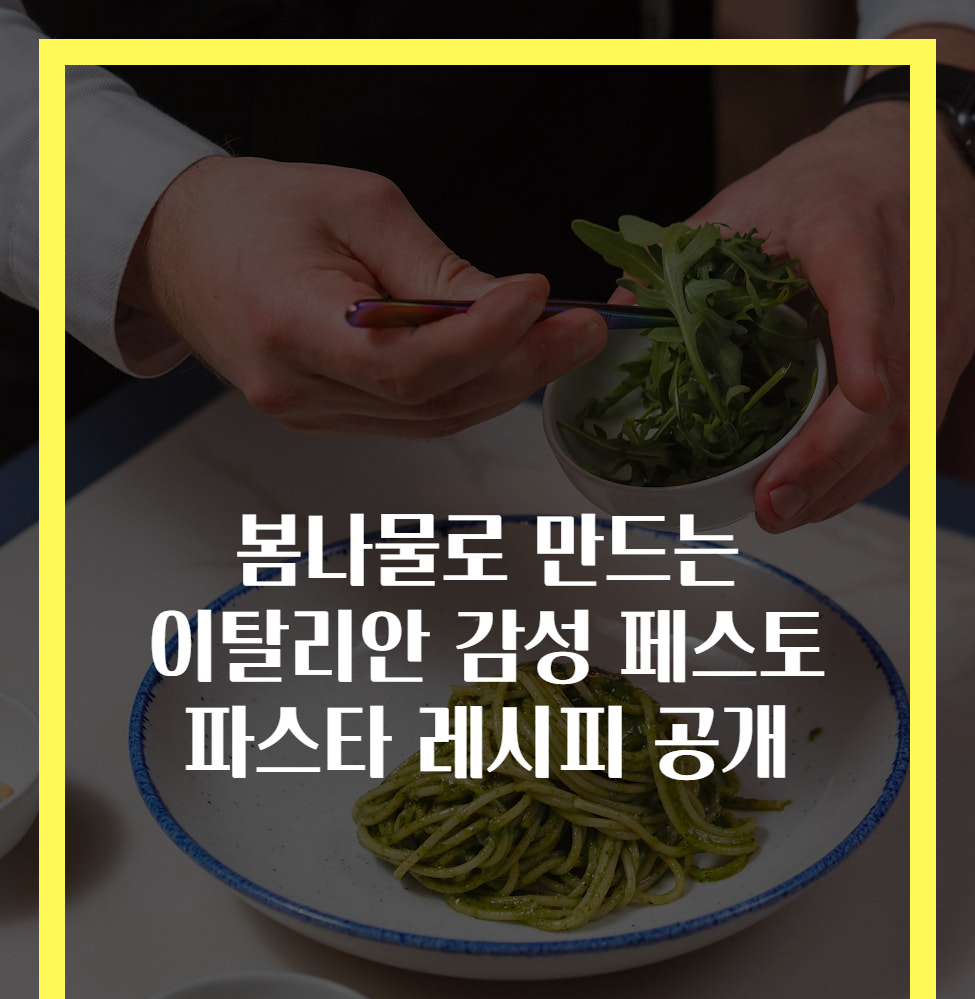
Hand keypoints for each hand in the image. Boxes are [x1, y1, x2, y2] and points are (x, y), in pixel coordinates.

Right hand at [120, 156, 607, 435]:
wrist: (179, 249)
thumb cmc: (257, 212)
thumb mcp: (354, 206)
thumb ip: (433, 266)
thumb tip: (515, 304)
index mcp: (289, 326)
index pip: (407, 364)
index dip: (483, 338)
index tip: (538, 294)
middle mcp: (297, 390)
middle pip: (433, 403)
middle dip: (522, 366)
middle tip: (586, 328)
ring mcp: (309, 415)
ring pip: (432, 421)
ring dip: (506, 384)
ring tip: (563, 340)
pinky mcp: (324, 420)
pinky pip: (412, 418)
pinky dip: (466, 391)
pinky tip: (507, 358)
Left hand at [681, 104, 910, 531]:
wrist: (917, 158)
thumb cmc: (829, 184)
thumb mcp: (749, 202)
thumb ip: (682, 256)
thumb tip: (614, 315)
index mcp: (852, 228)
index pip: (869, 286)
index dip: (871, 340)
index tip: (865, 392)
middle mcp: (912, 281)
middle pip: (895, 379)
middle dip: (833, 452)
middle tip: (772, 501)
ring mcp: (937, 327)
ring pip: (908, 420)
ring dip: (845, 478)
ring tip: (783, 512)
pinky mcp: (945, 359)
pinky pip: (912, 429)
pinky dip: (862, 471)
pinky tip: (815, 496)